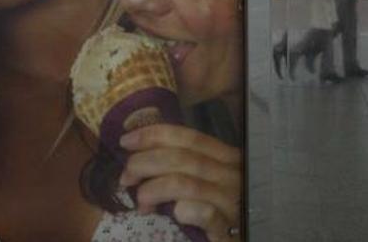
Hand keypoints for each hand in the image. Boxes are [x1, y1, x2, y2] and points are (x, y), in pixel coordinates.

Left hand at [119, 124, 241, 241]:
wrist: (242, 238)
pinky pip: (204, 213)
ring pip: (187, 184)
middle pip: (183, 158)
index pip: (190, 137)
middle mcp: (233, 174)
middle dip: (145, 162)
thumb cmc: (221, 209)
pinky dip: (184, 210)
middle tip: (126, 177)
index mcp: (227, 158)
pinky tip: (174, 214)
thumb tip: (141, 152)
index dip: (155, 135)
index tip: (126, 141)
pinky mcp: (228, 230)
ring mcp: (232, 202)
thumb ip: (184, 165)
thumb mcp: (207, 180)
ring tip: (141, 201)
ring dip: (154, 189)